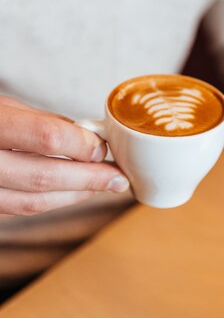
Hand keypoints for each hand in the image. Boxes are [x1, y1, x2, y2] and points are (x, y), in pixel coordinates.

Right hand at [0, 96, 129, 215]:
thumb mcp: (8, 107)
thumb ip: (46, 122)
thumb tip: (89, 137)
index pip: (47, 138)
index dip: (81, 145)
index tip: (102, 148)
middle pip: (43, 176)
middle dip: (89, 179)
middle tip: (119, 178)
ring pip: (33, 201)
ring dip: (75, 195)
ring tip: (103, 186)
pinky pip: (21, 210)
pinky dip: (53, 201)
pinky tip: (74, 193)